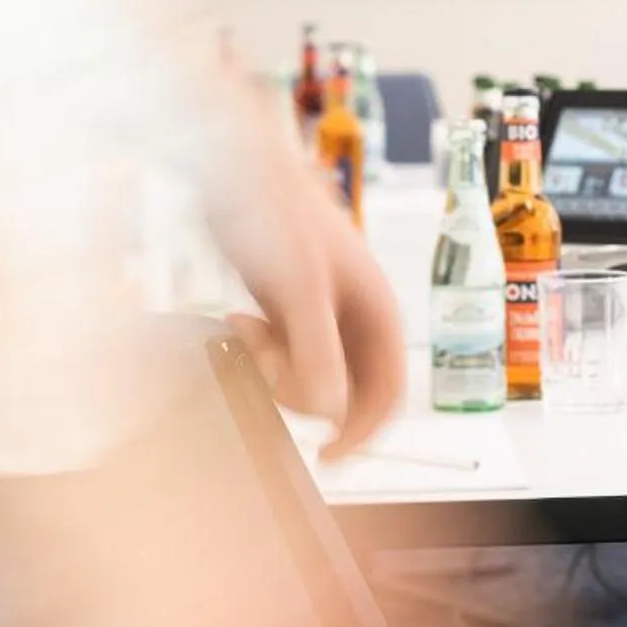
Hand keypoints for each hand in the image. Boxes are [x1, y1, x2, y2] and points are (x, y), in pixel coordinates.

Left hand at [220, 177, 403, 461]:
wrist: (237, 170)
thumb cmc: (278, 215)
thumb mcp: (299, 288)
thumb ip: (317, 351)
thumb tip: (331, 413)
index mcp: (378, 310)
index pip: (389, 391)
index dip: (364, 430)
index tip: (328, 456)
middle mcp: (355, 316)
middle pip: (344, 389)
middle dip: (300, 391)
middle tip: (262, 368)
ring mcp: (321, 313)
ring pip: (308, 375)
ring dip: (272, 368)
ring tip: (244, 330)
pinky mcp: (287, 308)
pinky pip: (280, 355)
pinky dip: (257, 352)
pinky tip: (238, 321)